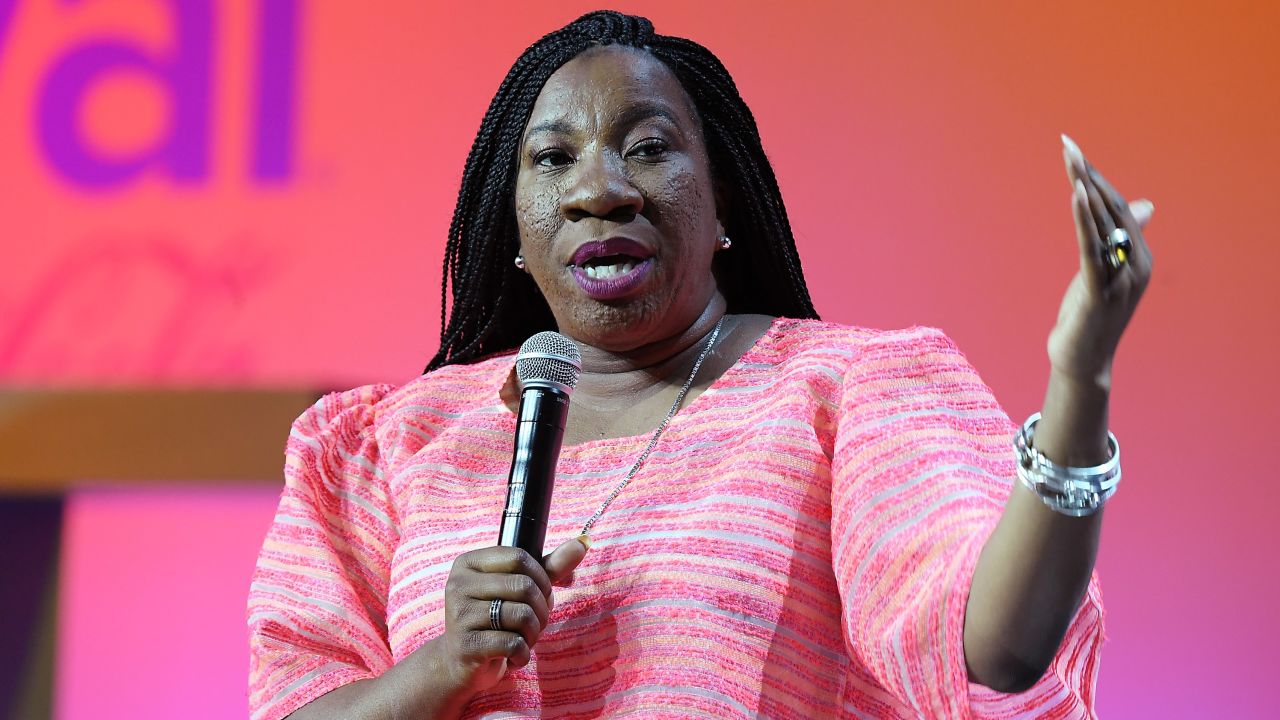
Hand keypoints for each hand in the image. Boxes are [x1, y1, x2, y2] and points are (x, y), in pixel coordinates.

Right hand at [440, 538, 586, 695]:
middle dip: (541, 608)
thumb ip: (549, 566)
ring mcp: (459, 615)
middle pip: (523, 586)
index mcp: (468, 563)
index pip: (519, 557)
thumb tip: (584, 542)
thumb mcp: (518, 588)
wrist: (461, 661)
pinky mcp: (466, 645)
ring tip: (524, 639)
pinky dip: (523, 653)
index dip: (541, 577)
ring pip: (521, 615)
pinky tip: (514, 656)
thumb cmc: (494, 618)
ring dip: (534, 632)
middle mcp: (458, 584)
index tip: (541, 594)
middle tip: (536, 622)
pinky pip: (512, 643)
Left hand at [1048, 135, 1154, 385]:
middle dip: (1088, 174)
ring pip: (1102, 223)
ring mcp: (1121, 279)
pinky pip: (1091, 248)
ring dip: (1084, 189)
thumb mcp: (1105, 271)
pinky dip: (1083, 220)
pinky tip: (1075, 194)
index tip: (1074, 151)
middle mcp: (1136, 263)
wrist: (1083, 361)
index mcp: (1139, 256)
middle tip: (1068, 144)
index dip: (1096, 177)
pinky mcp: (1100, 292)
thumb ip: (1121, 239)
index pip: (1117, 207)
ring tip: (1071, 160)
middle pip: (1110, 208)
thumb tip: (1143, 206)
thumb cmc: (1092, 315)